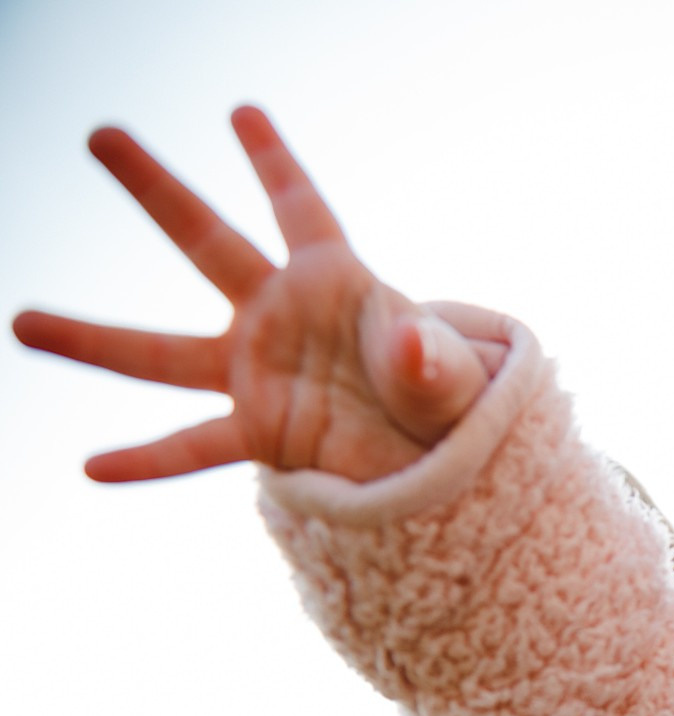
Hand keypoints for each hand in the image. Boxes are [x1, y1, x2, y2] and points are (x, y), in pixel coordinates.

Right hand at [13, 106, 491, 483]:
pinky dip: (147, 459)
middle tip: (100, 133)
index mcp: (335, 282)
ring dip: (94, 341)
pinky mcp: (261, 434)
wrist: (444, 463)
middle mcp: (280, 316)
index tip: (242, 112)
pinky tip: (93, 467)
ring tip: (19, 323)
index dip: (274, 162)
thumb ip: (430, 357)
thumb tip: (410, 344)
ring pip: (163, 354)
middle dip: (156, 190)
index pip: (301, 208)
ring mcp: (259, 374)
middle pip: (208, 244)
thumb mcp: (452, 378)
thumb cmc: (451, 403)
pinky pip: (194, 446)